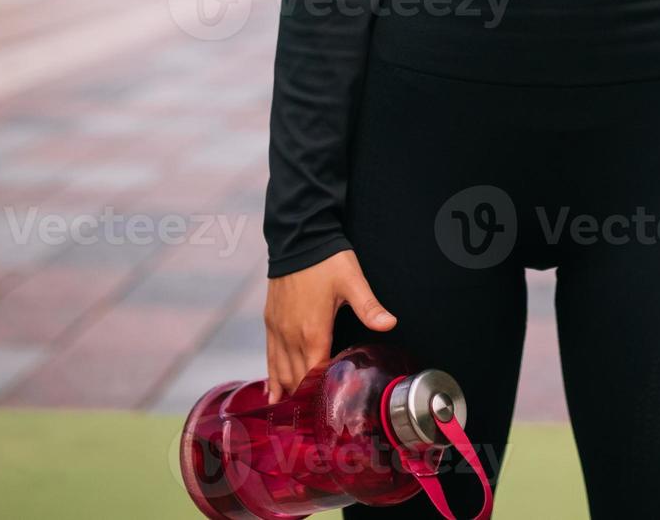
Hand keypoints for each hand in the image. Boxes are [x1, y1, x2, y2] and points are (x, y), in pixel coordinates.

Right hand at [265, 249, 396, 402]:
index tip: (327, 413)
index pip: (315, 374)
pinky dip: (272, 375)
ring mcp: (278, 328)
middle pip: (295, 378)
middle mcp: (291, 335)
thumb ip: (369, 306)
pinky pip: (269, 355)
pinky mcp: (270, 320)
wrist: (298, 238)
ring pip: (278, 370)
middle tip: (311, 422)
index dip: (320, 395)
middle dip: (303, 400)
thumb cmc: (326, 260)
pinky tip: (273, 390)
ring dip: (285, 391)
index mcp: (313, 332)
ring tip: (290, 416)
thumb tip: (390, 324)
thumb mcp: (353, 282)